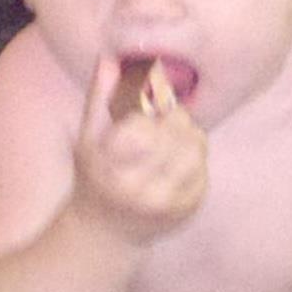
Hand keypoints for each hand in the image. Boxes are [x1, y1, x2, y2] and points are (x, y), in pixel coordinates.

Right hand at [73, 58, 207, 243]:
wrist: (106, 234)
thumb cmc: (94, 179)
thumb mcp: (87, 138)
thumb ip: (100, 97)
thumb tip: (110, 57)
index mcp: (111, 166)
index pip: (144, 122)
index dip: (149, 105)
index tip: (146, 103)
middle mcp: (139, 188)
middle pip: (175, 130)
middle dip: (171, 115)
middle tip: (162, 115)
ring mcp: (166, 202)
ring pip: (195, 146)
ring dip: (187, 133)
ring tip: (170, 136)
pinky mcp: (187, 210)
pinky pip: (203, 168)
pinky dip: (195, 156)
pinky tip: (177, 159)